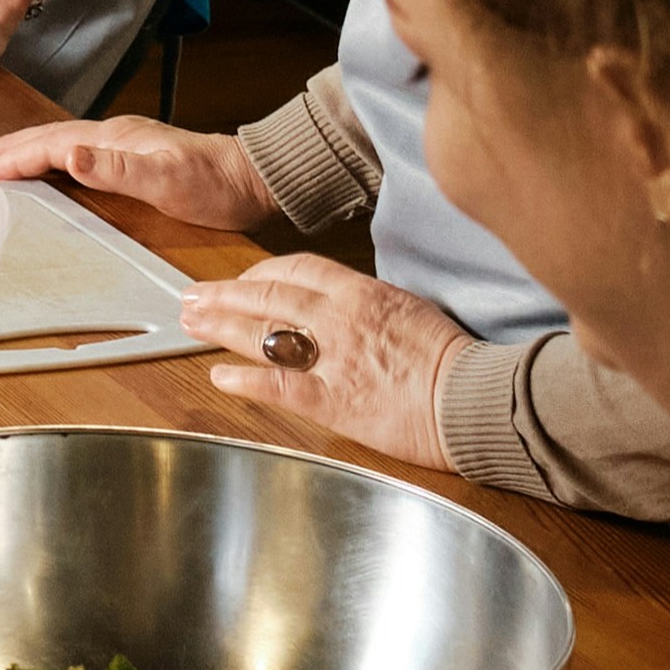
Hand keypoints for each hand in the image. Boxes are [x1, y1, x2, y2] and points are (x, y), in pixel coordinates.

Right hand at [0, 115, 275, 233]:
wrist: (256, 181)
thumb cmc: (215, 184)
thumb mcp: (167, 179)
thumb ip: (116, 168)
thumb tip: (69, 154)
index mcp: (115, 138)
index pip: (52, 143)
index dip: (16, 156)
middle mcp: (116, 136)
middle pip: (51, 137)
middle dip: (11, 146)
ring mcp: (125, 146)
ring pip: (62, 144)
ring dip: (27, 151)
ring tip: (0, 161)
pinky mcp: (134, 160)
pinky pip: (78, 156)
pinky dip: (51, 160)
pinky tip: (50, 169)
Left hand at [181, 256, 466, 464]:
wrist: (477, 399)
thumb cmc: (454, 360)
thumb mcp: (411, 310)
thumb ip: (370, 305)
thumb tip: (344, 305)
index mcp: (363, 293)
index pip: (297, 269)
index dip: (259, 273)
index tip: (240, 280)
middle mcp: (341, 319)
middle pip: (267, 296)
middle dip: (223, 295)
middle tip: (193, 297)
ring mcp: (334, 359)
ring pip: (263, 333)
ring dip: (221, 326)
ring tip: (192, 323)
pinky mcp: (335, 400)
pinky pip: (278, 385)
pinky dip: (244, 381)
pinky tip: (219, 377)